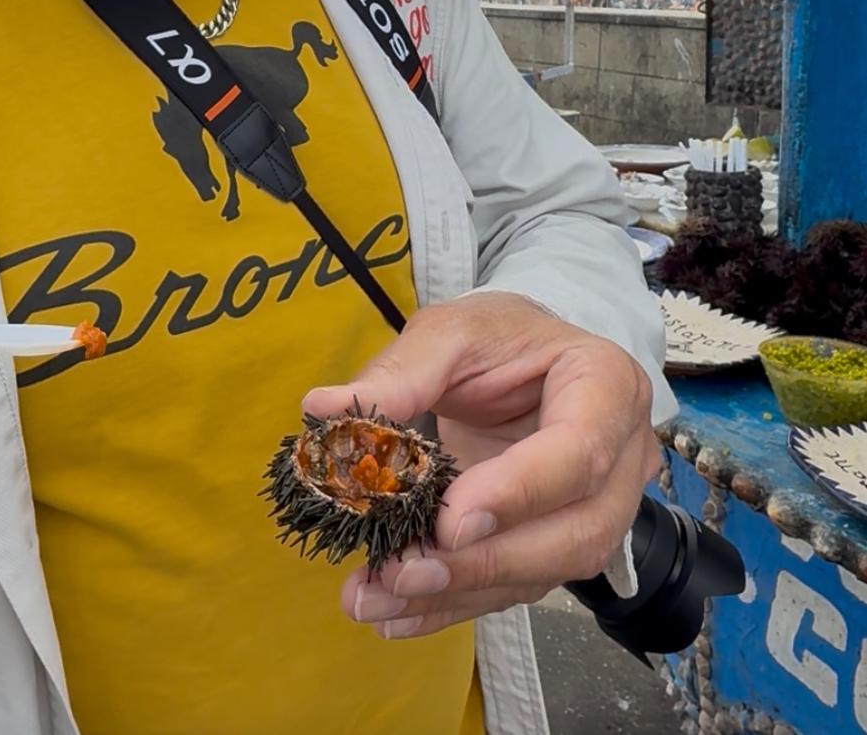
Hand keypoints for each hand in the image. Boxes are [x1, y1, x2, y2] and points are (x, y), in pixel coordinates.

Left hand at [303, 292, 659, 639]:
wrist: (520, 359)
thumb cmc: (496, 338)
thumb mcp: (450, 333)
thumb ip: (399, 373)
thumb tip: (325, 409)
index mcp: (607, 384)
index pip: (578, 451)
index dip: (517, 493)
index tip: (449, 522)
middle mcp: (622, 457)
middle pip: (572, 531)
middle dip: (482, 563)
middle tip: (400, 572)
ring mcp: (600, 510)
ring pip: (544, 573)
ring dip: (457, 594)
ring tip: (374, 598)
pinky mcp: (559, 546)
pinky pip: (514, 587)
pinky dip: (452, 604)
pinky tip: (393, 614)